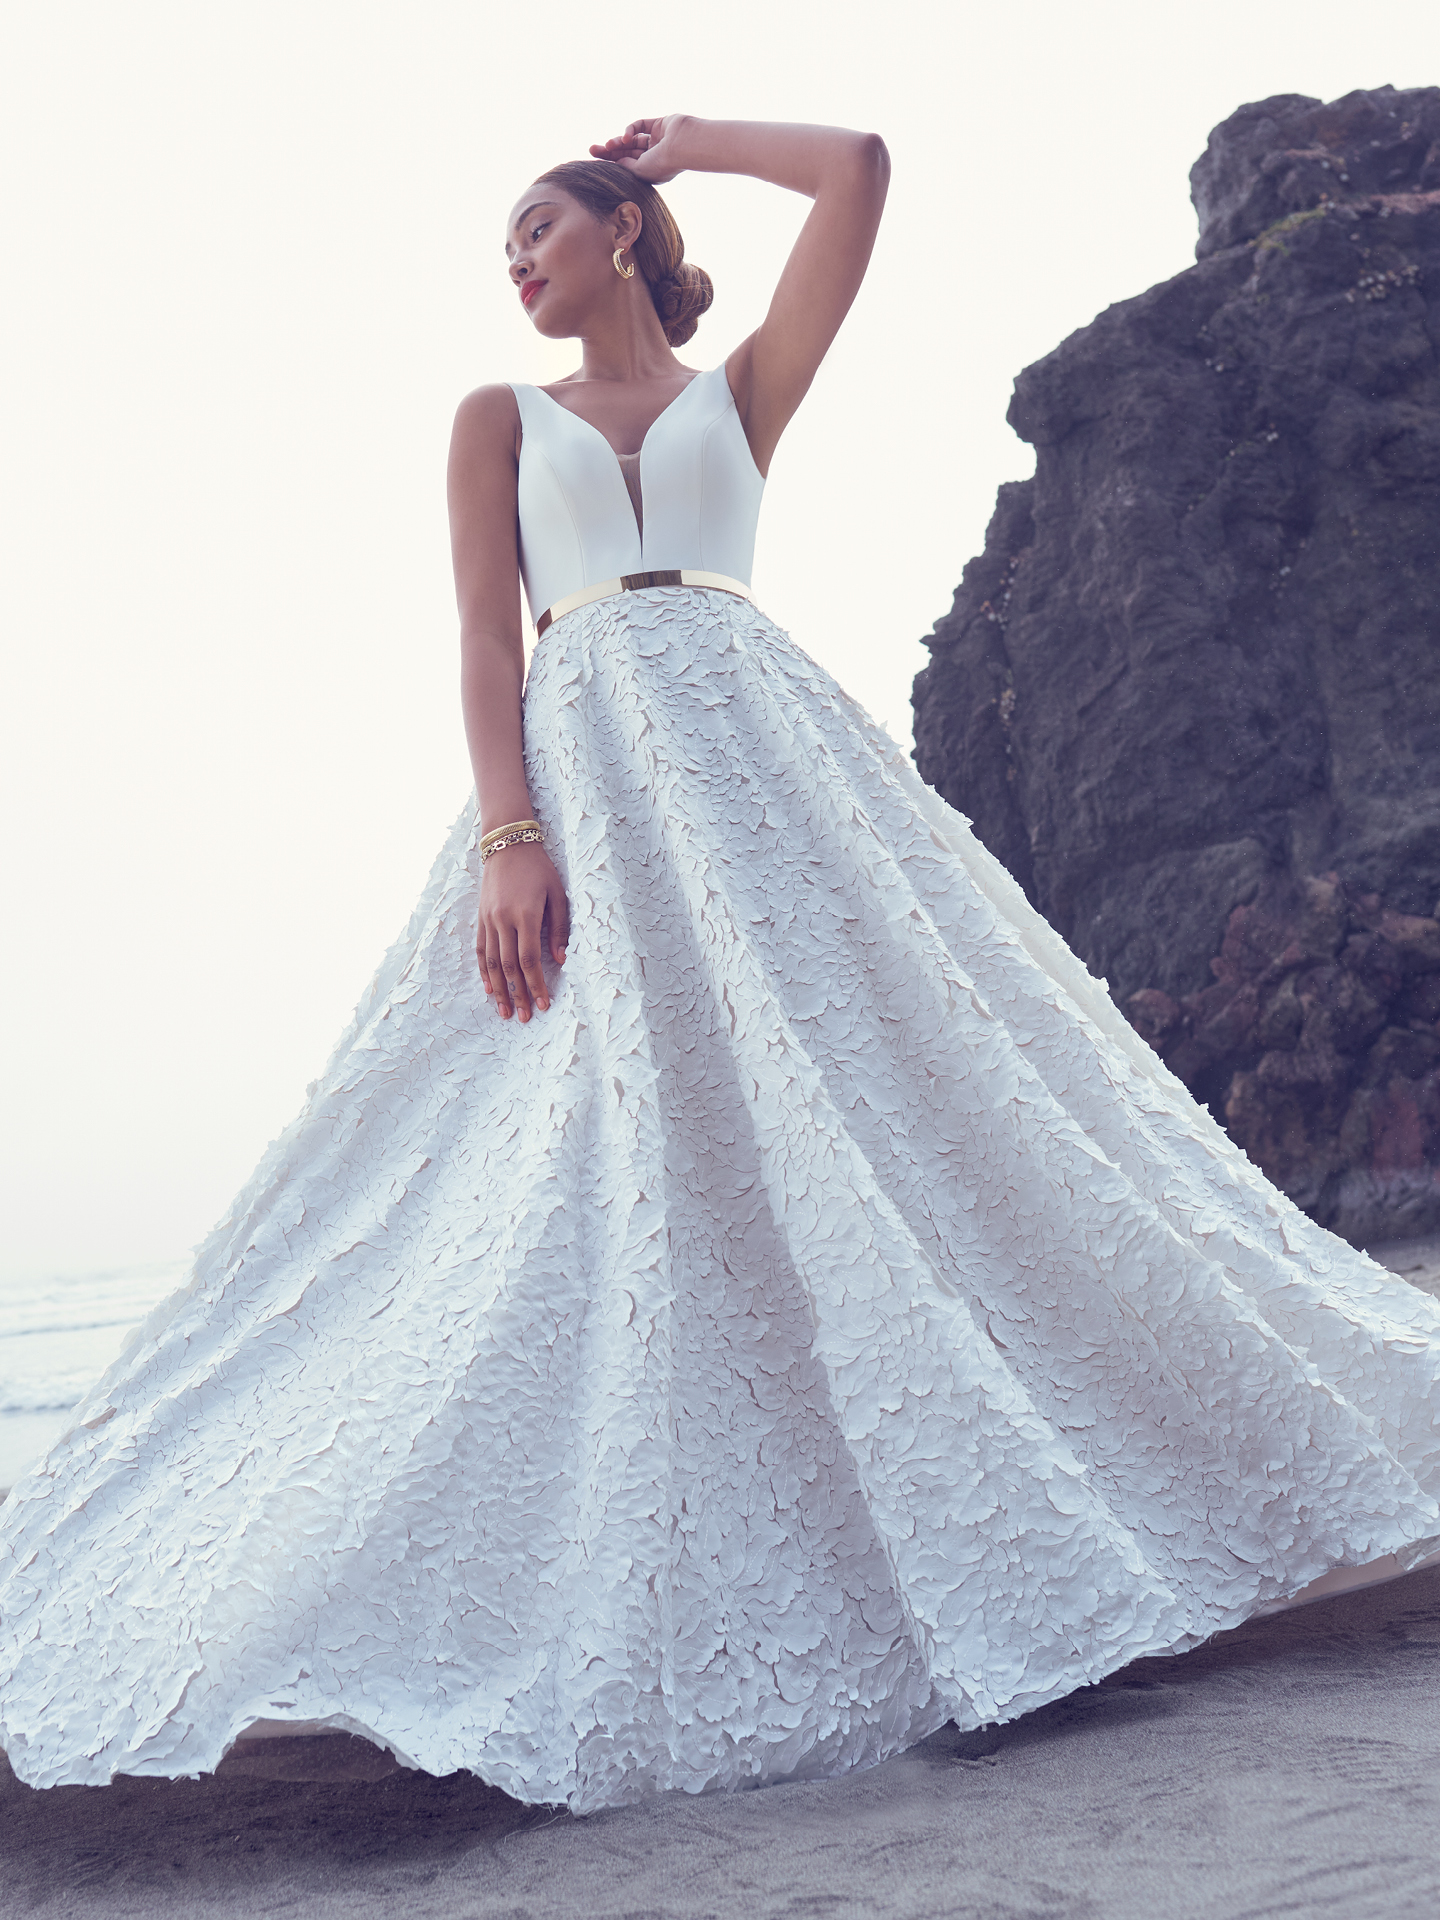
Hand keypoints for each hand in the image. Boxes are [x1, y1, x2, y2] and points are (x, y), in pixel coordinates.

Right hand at [477, 843, 569, 1021]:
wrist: (507, 844)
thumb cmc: (539, 868)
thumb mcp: (558, 894)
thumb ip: (559, 928)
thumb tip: (560, 961)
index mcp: (526, 915)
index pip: (529, 959)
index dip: (536, 984)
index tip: (544, 1004)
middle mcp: (503, 920)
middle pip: (510, 966)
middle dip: (519, 994)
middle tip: (526, 1017)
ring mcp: (489, 919)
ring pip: (492, 962)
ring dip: (499, 990)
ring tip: (505, 1012)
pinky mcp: (480, 917)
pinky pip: (481, 949)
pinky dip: (484, 971)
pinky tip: (489, 988)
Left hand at [588, 115, 691, 185]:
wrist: (682, 146)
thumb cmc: (662, 164)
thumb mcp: (639, 171)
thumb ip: (625, 166)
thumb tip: (613, 163)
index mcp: (650, 171)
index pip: (627, 165)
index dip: (611, 162)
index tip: (595, 159)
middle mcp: (653, 156)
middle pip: (626, 152)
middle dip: (609, 151)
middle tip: (592, 149)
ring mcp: (656, 140)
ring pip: (631, 140)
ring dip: (618, 142)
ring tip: (608, 145)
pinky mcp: (658, 125)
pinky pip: (639, 126)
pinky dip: (629, 130)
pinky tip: (625, 137)